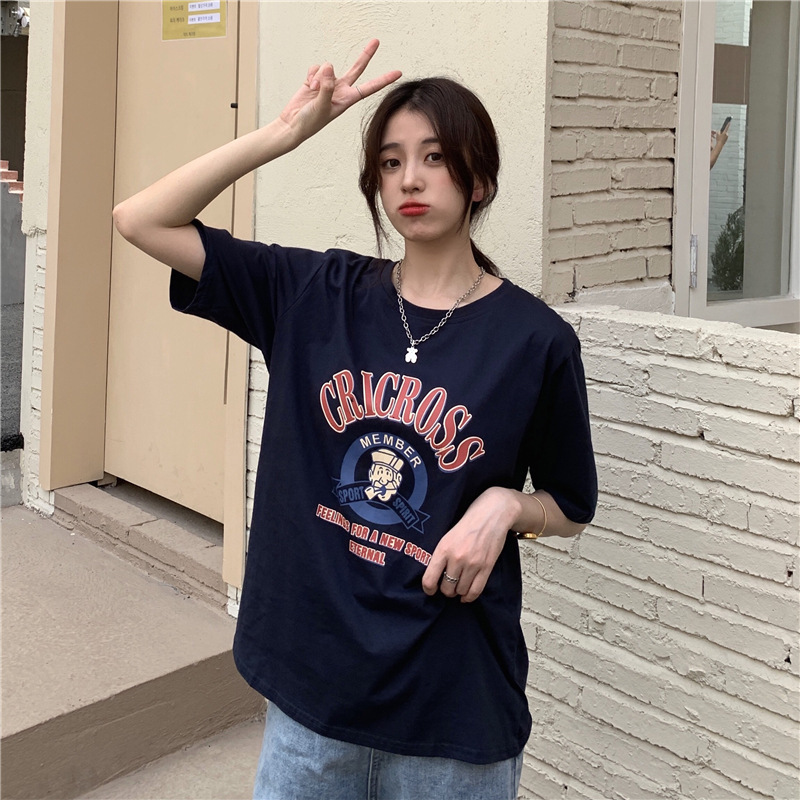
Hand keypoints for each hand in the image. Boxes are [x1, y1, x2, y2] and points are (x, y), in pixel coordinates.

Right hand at [279, 39, 401, 143]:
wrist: (293, 124)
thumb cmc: (309, 123)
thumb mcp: (321, 107)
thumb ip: (326, 87)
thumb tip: (329, 67)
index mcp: (347, 99)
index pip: (369, 88)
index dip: (383, 80)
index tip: (397, 73)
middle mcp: (340, 89)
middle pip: (357, 69)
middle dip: (366, 55)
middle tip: (377, 41)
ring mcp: (328, 83)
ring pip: (328, 67)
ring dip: (319, 76)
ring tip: (313, 90)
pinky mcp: (316, 79)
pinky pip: (317, 67)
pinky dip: (311, 74)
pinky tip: (308, 86)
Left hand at [422, 488, 519, 602]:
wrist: (491, 514)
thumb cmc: (468, 524)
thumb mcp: (447, 536)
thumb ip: (441, 555)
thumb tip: (434, 575)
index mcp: (443, 549)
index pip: (429, 579)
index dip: (428, 589)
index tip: (430, 589)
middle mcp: (457, 558)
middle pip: (446, 588)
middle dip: (446, 590)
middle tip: (447, 585)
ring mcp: (472, 564)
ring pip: (460, 591)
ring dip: (458, 592)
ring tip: (458, 586)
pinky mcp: (486, 567)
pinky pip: (475, 591)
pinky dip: (469, 597)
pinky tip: (466, 595)